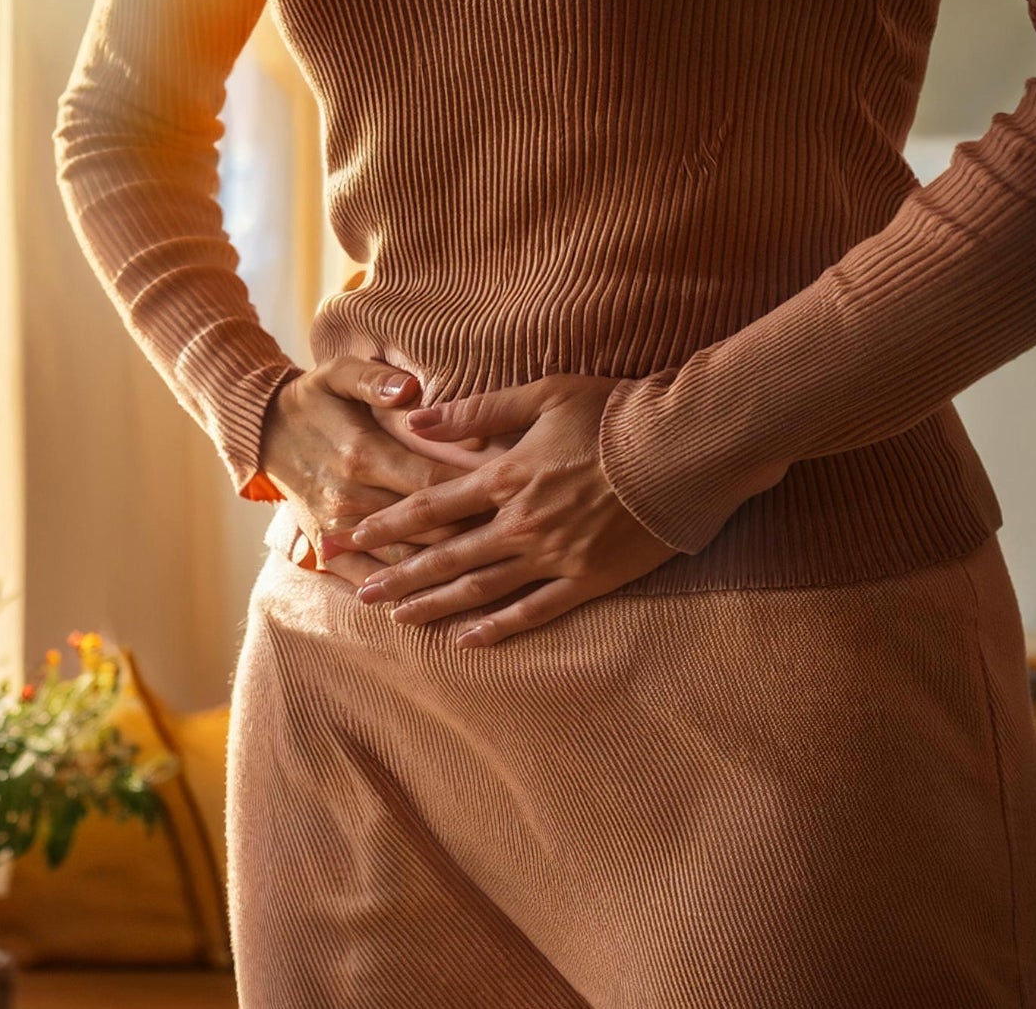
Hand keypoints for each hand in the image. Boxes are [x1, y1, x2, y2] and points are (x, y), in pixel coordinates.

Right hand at [256, 356, 501, 587]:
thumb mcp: (338, 374)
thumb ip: (376, 380)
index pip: (435, 481)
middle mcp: (352, 497)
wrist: (262, 433)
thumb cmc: (314, 398)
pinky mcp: (327, 546)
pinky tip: (437, 605)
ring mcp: (339, 528)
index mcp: (363, 455)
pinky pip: (366, 578)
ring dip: (449, 574)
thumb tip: (412, 389)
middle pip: (429, 526)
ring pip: (405, 559)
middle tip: (528, 540)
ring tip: (501, 581)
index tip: (522, 493)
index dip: (479, 489)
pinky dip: (400, 592)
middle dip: (478, 533)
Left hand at [327, 373, 680, 647]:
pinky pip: (534, 612)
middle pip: (445, 555)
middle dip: (397, 575)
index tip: (350, 536)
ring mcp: (554, 556)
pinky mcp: (588, 580)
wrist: (684, 450)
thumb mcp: (543, 394)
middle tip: (356, 592)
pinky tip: (465, 641)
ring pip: (480, 589)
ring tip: (397, 618)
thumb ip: (478, 411)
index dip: (387, 524)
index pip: (431, 505)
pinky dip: (497, 628)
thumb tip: (419, 420)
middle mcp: (521, 523)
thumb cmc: (616, 414)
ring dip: (434, 605)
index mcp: (506, 476)